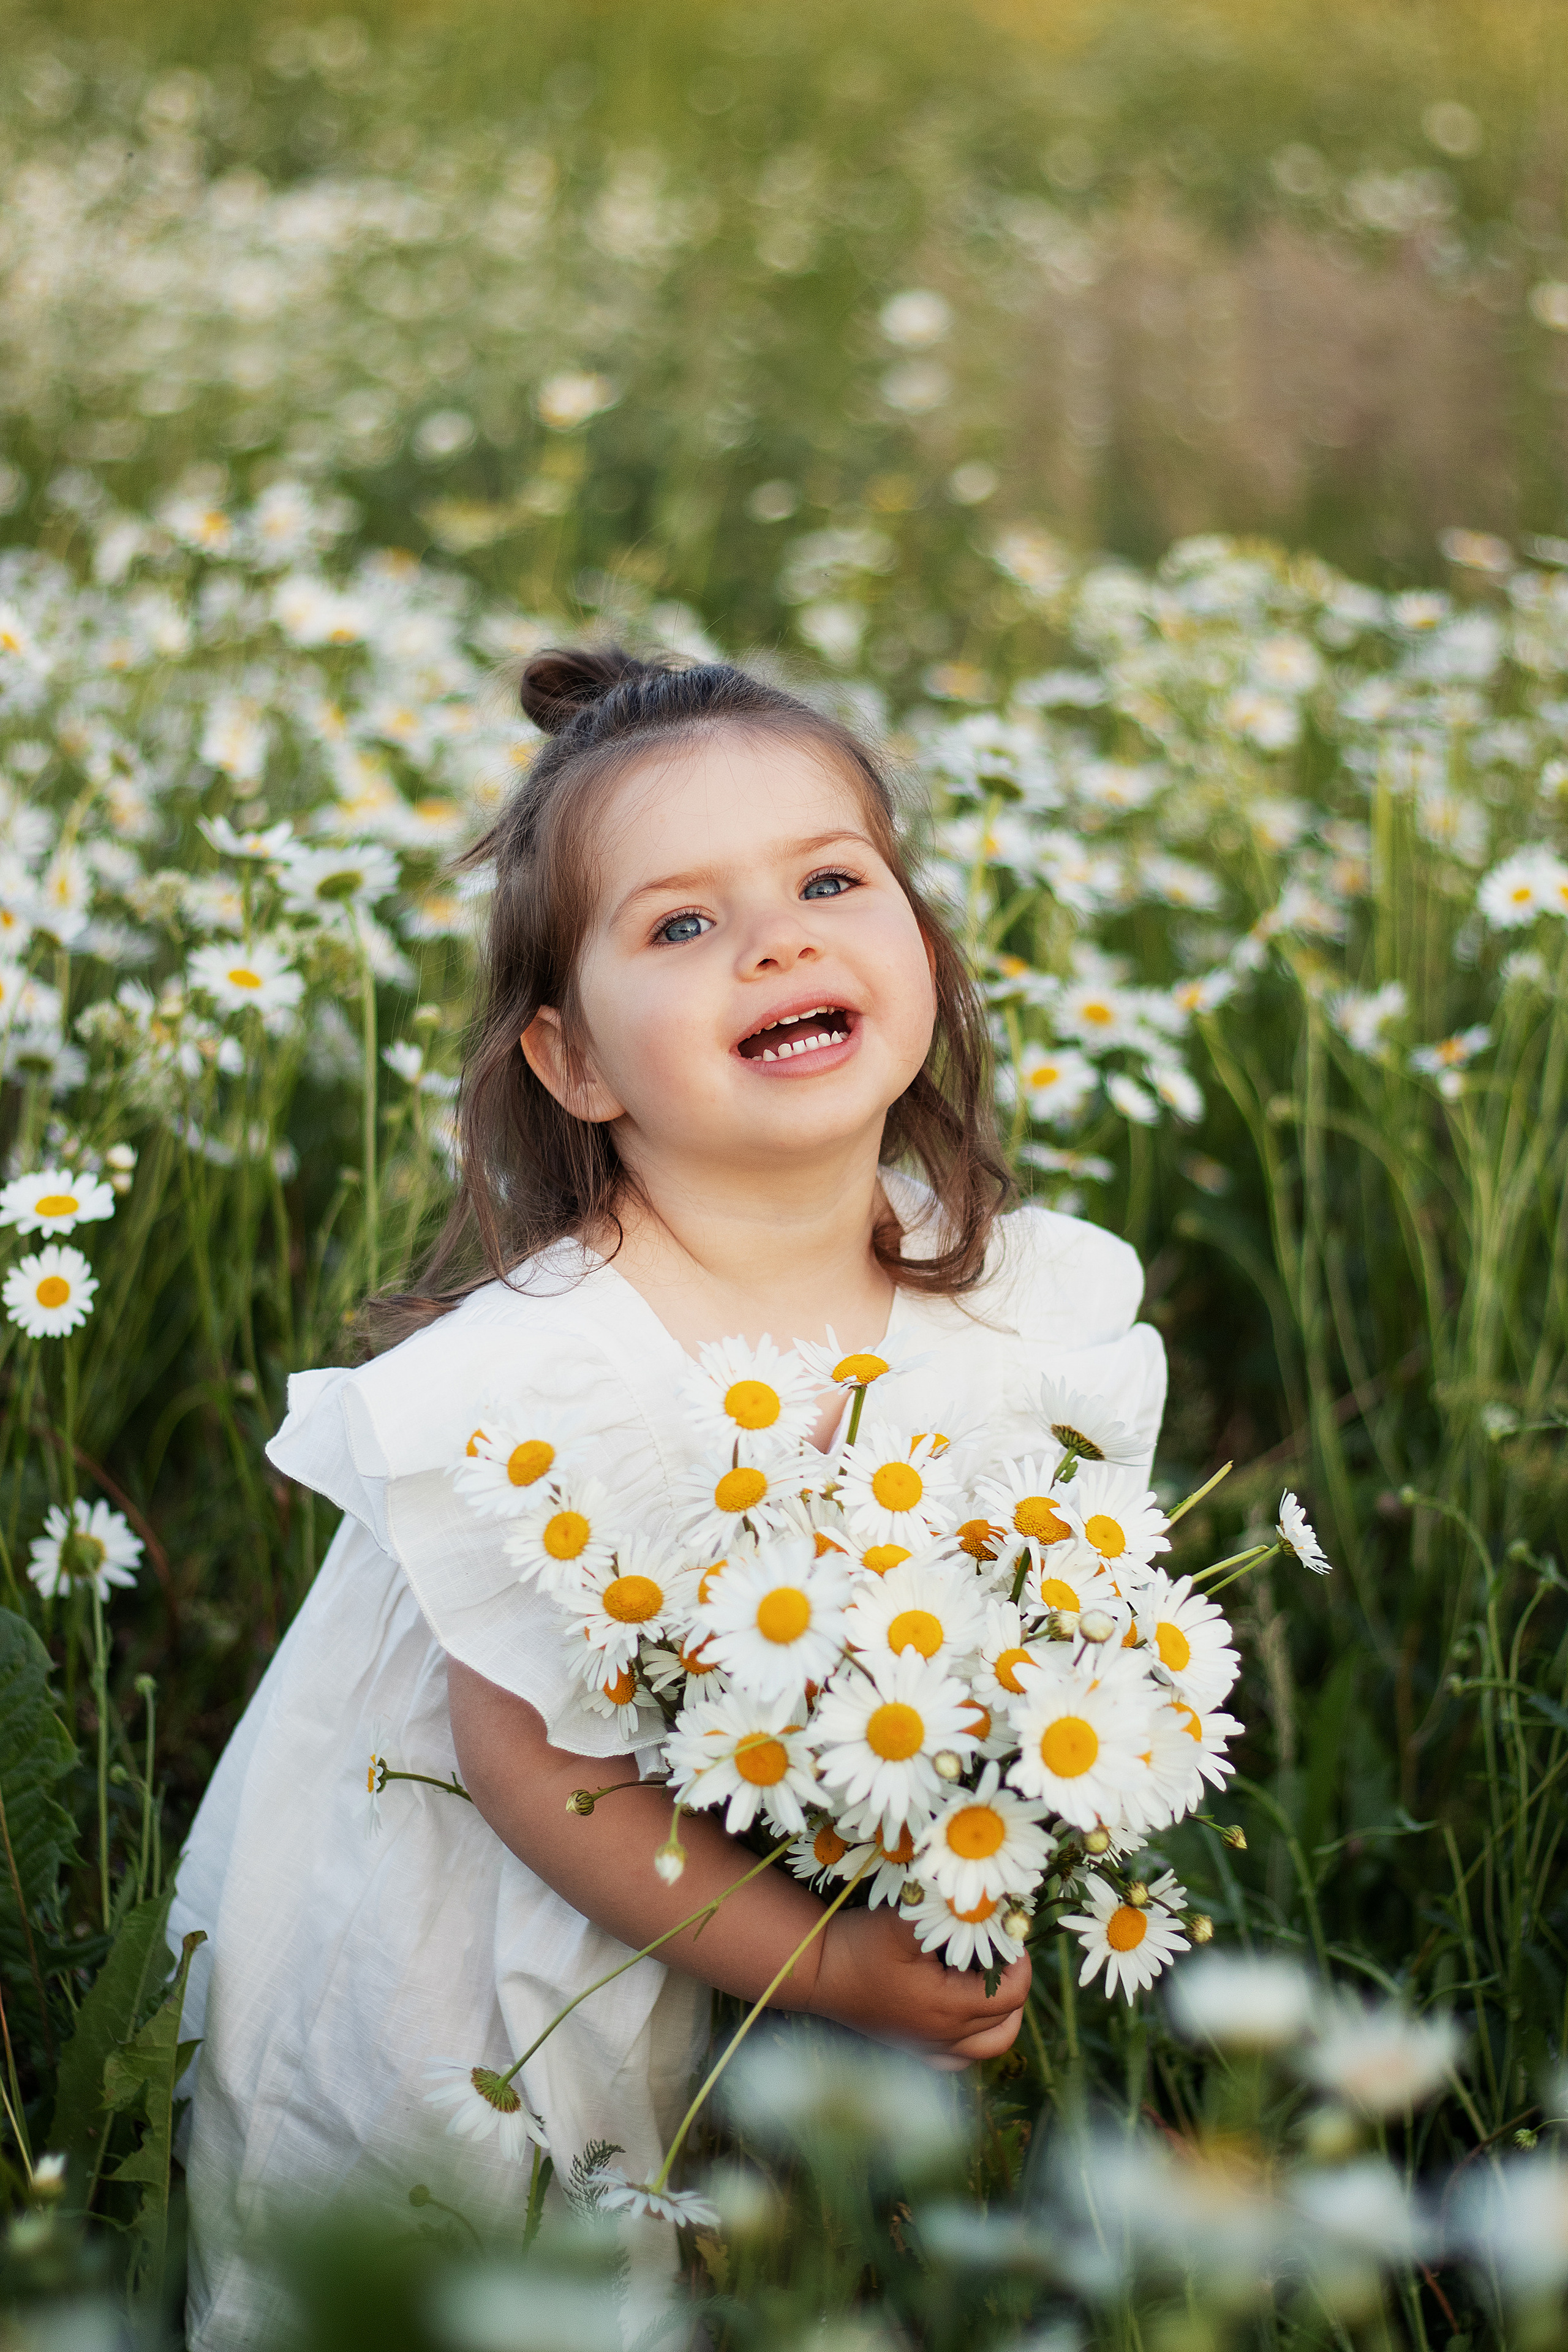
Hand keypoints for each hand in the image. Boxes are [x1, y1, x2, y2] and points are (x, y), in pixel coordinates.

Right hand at [807, 1901, 1030, 2066]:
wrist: (816, 1972)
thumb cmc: (860, 1945)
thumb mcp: (904, 1921)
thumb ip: (947, 1912)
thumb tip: (986, 1900)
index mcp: (949, 2008)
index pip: (1011, 1995)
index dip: (1020, 1963)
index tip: (1009, 1936)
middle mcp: (943, 2036)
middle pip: (1005, 2022)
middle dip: (1013, 1986)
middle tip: (1004, 1955)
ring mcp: (926, 2047)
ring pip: (986, 2048)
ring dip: (1000, 2018)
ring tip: (993, 1985)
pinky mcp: (910, 2047)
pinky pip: (957, 2059)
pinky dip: (971, 2041)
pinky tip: (963, 2015)